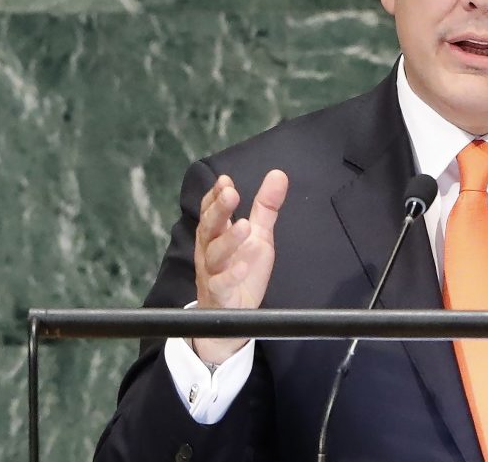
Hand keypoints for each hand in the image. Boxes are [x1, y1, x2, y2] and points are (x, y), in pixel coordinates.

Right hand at [191, 169, 288, 363]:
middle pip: (209, 228)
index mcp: (216, 234)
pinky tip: (242, 266)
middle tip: (231, 194)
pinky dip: (230, 275)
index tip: (225, 181)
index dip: (215, 196)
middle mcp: (209, 251)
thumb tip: (278, 174)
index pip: (211, 211)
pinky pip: (221, 284)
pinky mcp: (219, 295)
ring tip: (243, 225)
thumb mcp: (258, 235)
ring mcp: (212, 273)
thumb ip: (265, 207)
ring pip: (214, 255)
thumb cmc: (242, 269)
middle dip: (219, 210)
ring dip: (228, 240)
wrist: (234, 314)